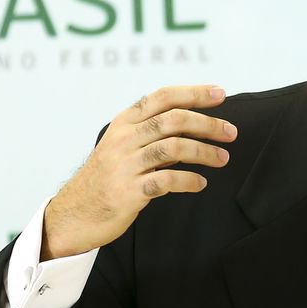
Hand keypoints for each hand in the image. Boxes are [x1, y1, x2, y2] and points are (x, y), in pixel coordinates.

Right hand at [41, 85, 236, 260]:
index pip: (162, 97)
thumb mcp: (123, 147)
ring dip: (204, 152)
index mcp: (124, 123)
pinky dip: (189, 180)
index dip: (194, 92)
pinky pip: (167, 180)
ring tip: (223, 158)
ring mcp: (125, 164)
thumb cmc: (107, 179)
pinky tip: (200, 183)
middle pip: (174, 119)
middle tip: (232, 132)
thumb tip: (196, 123)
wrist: (75, 215)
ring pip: (174, 147)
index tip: (221, 93)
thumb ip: (153, 133)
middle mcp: (123, 139)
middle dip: (208, 124)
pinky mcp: (128, 191)